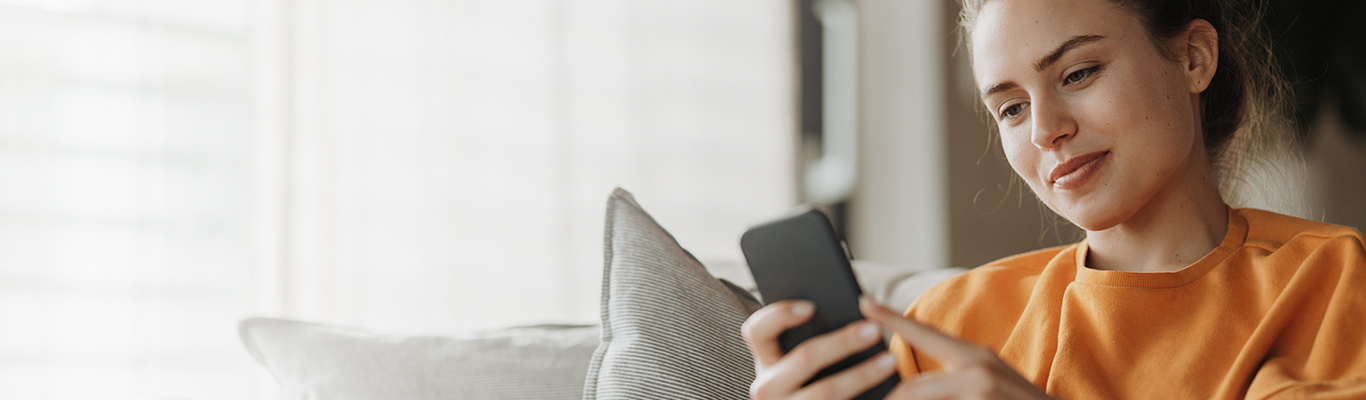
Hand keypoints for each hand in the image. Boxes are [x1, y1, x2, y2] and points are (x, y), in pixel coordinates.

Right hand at [741, 300, 899, 399]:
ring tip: (891, 360)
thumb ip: (814, 338)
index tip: (812, 306)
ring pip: (825, 392)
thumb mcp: (802, 365)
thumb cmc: (814, 381)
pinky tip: (892, 391)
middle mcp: (767, 388)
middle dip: (842, 341)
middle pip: (804, 357)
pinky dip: (872, 399)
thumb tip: (854, 308)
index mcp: (765, 361)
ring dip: (862, 374)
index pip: (758, 329)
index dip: (781, 314)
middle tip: (875, 329)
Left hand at [859, 298, 1055, 399]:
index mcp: (973, 357)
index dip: (891, 319)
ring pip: (917, 399)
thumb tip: (909, 387)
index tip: (863, 302)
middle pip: (908, 389)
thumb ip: (954, 379)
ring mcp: (981, 389)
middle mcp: (976, 369)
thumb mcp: (987, 384)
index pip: (924, 333)